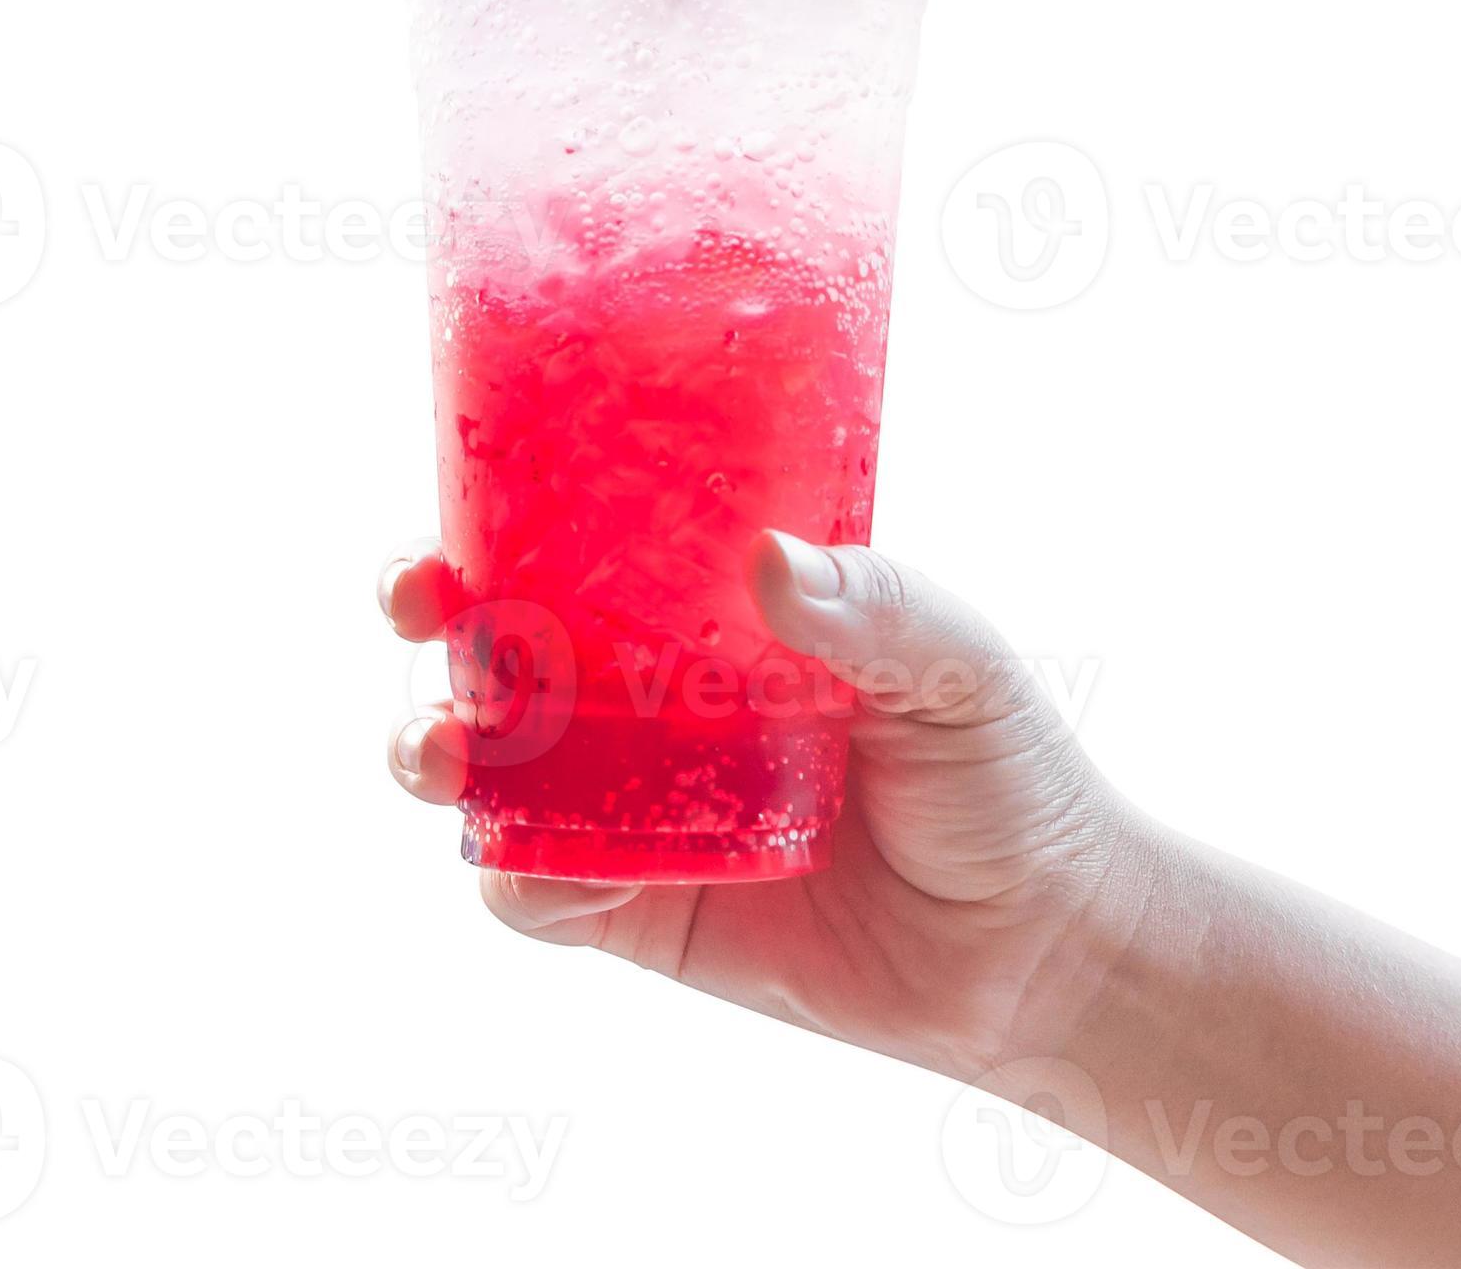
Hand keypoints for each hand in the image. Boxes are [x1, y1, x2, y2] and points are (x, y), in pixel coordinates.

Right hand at [379, 530, 1149, 1082]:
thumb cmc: (1008, 777)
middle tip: (420, 603)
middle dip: (428, 612)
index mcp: (713, 609)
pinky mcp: (642, 910)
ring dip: (433, 746)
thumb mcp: (958, 666)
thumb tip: (767, 560)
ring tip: (444, 756)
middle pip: (498, 637)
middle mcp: (653, 696)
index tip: (456, 507)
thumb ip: (876, 607)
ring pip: (488, 765)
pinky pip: (540, 894)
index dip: (495, 513)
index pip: (583, 537)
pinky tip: (546, 872)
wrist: (1040, 953)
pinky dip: (519, 881)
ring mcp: (636, 804)